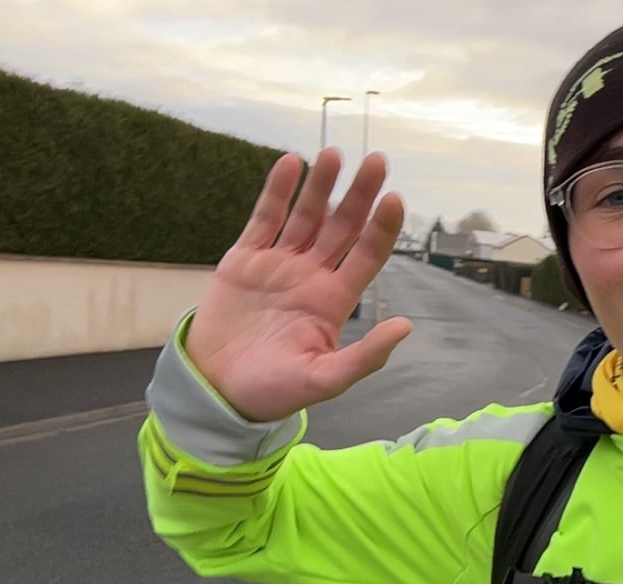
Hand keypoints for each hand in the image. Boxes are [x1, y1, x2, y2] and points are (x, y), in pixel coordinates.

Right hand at [184, 148, 413, 421]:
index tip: (394, 199)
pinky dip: (277, 193)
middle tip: (377, 161)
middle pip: (342, 227)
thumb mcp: (324, 380)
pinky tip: (291, 165)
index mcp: (335, 300)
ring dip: (321, 186)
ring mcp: (279, 264)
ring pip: (306, 216)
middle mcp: (312, 275)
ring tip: (334, 153)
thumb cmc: (274, 391)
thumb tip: (406, 326)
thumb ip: (365, 356)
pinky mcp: (244, 260)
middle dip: (359, 195)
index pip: (367, 255)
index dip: (382, 228)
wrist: (216, 391)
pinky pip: (265, 220)